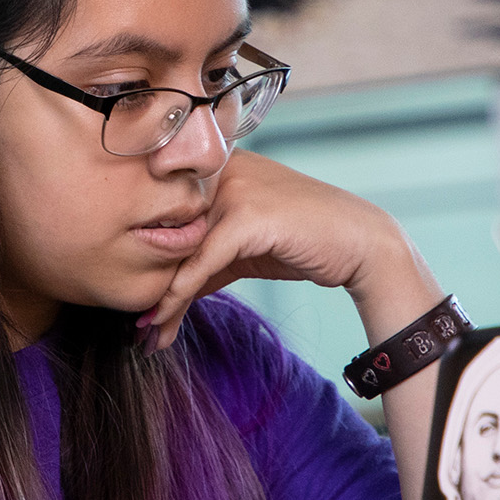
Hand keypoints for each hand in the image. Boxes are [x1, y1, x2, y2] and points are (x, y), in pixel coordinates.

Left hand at [138, 153, 427, 351]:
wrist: (362, 245)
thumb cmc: (305, 243)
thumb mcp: (244, 249)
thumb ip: (206, 259)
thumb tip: (162, 294)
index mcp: (218, 166)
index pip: (170, 216)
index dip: (151, 260)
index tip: (138, 301)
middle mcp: (221, 170)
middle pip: (170, 233)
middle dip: (151, 282)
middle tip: (137, 326)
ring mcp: (234, 188)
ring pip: (180, 250)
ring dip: (161, 298)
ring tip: (146, 332)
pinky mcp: (247, 215)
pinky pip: (201, 261)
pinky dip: (179, 294)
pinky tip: (162, 320)